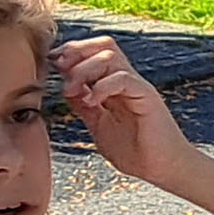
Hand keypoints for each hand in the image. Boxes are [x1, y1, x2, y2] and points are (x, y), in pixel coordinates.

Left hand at [54, 36, 199, 185]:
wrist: (162, 169)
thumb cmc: (135, 152)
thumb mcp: (98, 125)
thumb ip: (83, 106)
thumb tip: (65, 88)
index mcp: (115, 86)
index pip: (94, 52)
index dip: (71, 52)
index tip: (51, 63)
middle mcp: (127, 81)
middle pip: (103, 45)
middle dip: (77, 51)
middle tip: (58, 67)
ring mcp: (138, 87)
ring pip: (110, 56)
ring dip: (84, 69)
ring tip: (71, 90)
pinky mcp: (147, 97)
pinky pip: (123, 79)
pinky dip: (102, 86)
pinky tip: (91, 101)